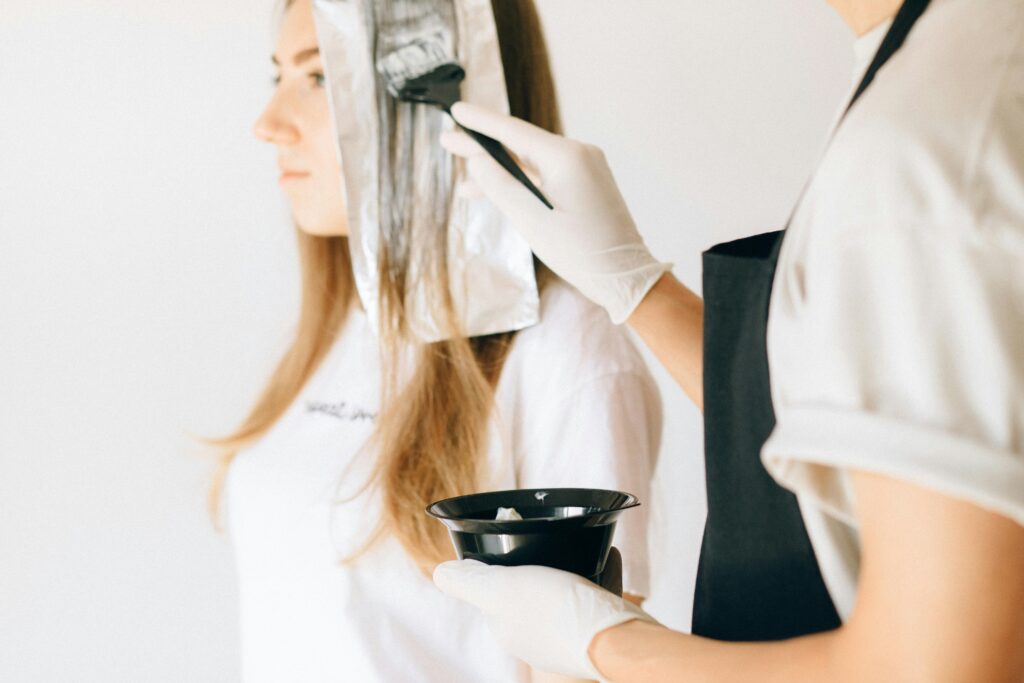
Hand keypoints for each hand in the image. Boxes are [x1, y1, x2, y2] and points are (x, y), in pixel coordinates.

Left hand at [433, 555, 657, 679]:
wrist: (617, 639)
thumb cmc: (556, 612)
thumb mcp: (499, 589)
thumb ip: (467, 582)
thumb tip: (439, 573)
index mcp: (506, 626)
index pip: (494, 590)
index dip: (501, 563)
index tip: (515, 538)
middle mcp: (534, 635)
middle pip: (529, 587)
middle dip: (539, 562)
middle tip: (553, 539)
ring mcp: (566, 634)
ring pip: (564, 589)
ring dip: (572, 564)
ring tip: (582, 545)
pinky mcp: (597, 629)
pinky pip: (593, 594)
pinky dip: (599, 571)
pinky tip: (608, 554)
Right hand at [441, 102, 671, 323]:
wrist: (625, 277)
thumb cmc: (581, 252)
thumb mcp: (531, 220)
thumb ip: (500, 186)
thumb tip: (476, 159)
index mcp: (567, 157)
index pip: (513, 131)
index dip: (480, 122)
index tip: (455, 110)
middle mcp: (579, 154)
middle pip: (521, 144)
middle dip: (483, 147)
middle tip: (447, 141)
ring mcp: (585, 168)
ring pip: (531, 163)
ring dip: (500, 172)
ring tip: (464, 184)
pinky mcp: (586, 184)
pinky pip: (546, 176)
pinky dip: (522, 184)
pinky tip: (497, 194)